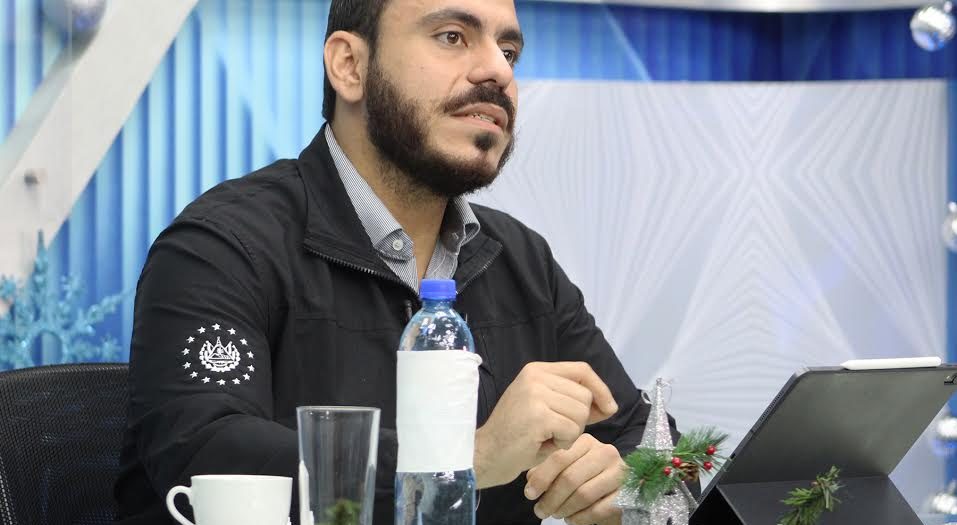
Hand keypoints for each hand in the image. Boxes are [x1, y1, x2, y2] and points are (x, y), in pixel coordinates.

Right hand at [473, 362, 617, 488]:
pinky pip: (572, 431)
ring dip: (570, 434)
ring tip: (546, 437)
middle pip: (585, 395)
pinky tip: (542, 444)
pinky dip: (563, 444)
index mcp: (537, 370)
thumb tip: (610, 405)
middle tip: (554, 431)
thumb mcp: (545, 409)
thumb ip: (573, 402)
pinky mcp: (539, 416)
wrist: (485, 454)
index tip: (610, 408)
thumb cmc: (517, 436)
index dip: (600, 388)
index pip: (582, 370)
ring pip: (581, 414)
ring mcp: (536, 394)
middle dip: (579, 420)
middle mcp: (536, 376)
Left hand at [524, 433, 623, 524]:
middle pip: (570, 477)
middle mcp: (605, 452)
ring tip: (556, 515)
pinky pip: (598, 509)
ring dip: (565, 509)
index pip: (560, 457)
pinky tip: (572, 520)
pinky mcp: (626, 493)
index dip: (542, 478)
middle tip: (540, 511)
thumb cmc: (588, 475)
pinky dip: (580, 518)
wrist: (620, 489)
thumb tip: (531, 479)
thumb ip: (549, 468)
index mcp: (587, 442)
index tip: (529, 494)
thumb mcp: (568, 466)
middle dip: (551, 498)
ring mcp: (618, 473)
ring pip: (583, 494)